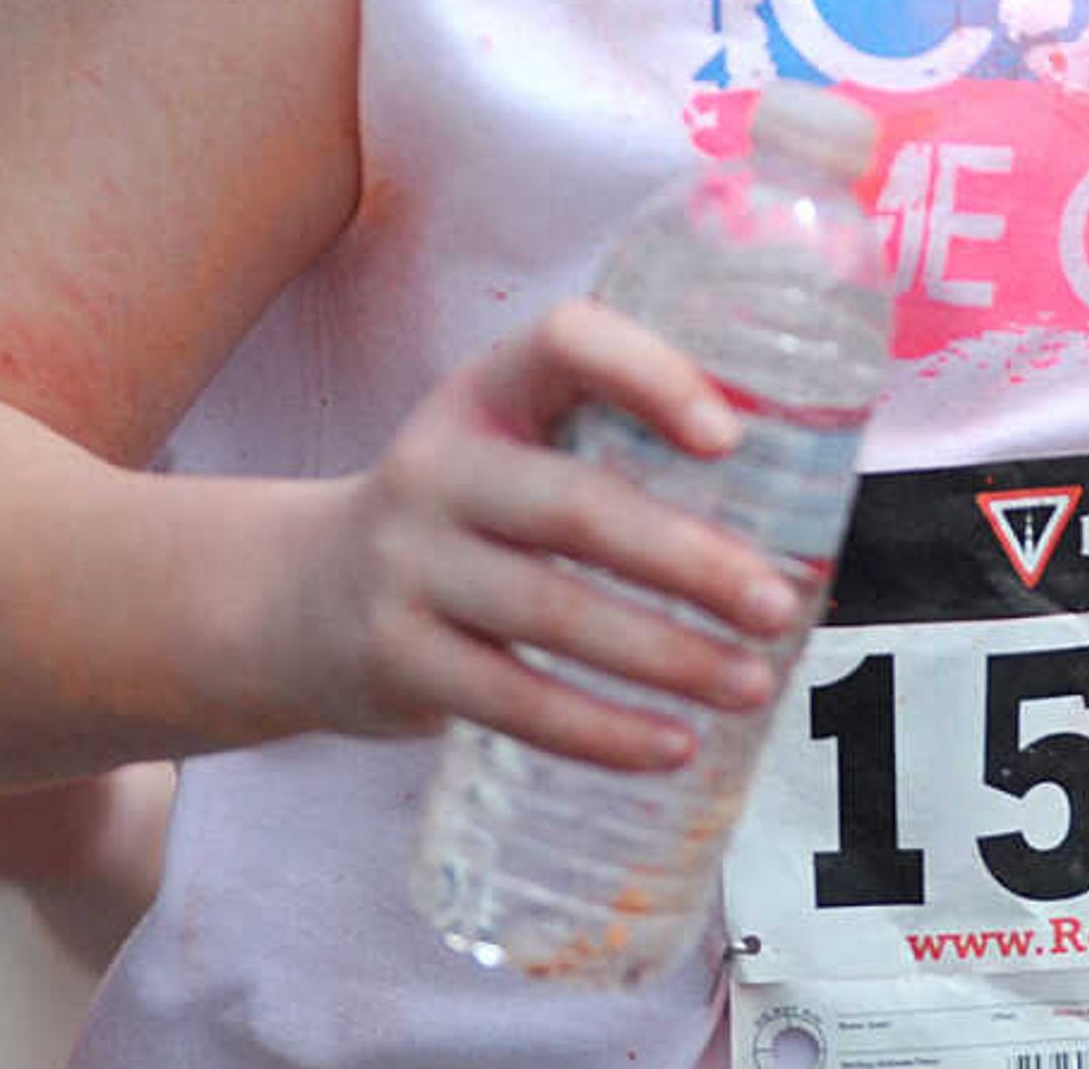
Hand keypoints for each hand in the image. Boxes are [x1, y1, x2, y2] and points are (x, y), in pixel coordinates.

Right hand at [304, 296, 811, 770]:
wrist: (295, 597)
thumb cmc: (460, 515)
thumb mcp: (505, 446)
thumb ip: (607, 445)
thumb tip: (793, 500)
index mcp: (486, 392)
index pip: (565, 341)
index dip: (650, 375)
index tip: (730, 437)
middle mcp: (438, 467)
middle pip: (576, 507)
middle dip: (691, 559)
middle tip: (779, 603)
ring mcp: (407, 565)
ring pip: (551, 613)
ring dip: (666, 656)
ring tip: (753, 682)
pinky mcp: (397, 658)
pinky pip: (512, 702)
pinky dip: (601, 731)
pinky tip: (673, 747)